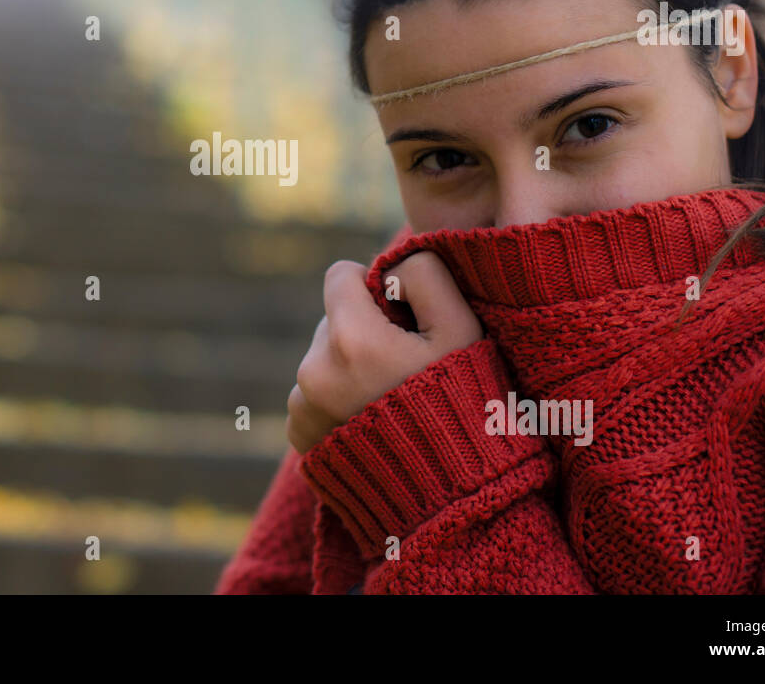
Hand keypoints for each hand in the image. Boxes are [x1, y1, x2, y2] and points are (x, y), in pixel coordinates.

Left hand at [286, 251, 483, 454]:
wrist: (451, 497)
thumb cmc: (465, 406)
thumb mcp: (463, 329)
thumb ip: (426, 275)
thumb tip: (391, 266)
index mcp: (350, 339)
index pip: (339, 275)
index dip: (375, 288)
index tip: (402, 317)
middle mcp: (313, 372)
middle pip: (332, 320)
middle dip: (363, 331)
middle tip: (404, 367)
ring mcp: (302, 407)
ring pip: (324, 360)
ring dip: (351, 368)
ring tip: (393, 400)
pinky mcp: (299, 436)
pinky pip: (314, 397)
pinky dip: (339, 403)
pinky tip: (376, 423)